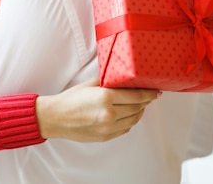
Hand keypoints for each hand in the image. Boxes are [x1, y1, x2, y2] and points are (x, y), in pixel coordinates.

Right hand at [35, 79, 159, 142]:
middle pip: (138, 108)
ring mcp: (108, 128)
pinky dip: (130, 121)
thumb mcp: (89, 84)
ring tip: (140, 105)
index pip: (136, 96)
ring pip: (134, 120)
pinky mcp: (106, 136)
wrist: (55, 118)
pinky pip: (125, 129)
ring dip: (139, 112)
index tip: (156, 91)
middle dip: (146, 101)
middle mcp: (110, 114)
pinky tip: (128, 114)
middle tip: (149, 95)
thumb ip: (108, 81)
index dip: (149, 93)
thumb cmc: (70, 99)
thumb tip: (122, 76)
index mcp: (106, 98)